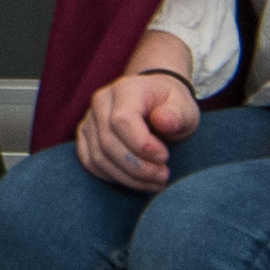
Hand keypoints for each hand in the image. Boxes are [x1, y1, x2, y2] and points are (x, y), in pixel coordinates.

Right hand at [72, 60, 192, 192]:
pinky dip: (114, 177)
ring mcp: (89, 119)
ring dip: (128, 177)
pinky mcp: (85, 137)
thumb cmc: (170, 106)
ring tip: (155, 180)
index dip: (142, 145)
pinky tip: (137, 180)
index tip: (165, 157)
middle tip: (163, 175)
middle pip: (108, 142)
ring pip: (98, 157)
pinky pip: (91, 163)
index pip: (122, 120)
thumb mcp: (184, 107)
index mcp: (126, 89)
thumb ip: (177, 114)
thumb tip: (162, 121)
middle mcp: (102, 101)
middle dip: (138, 167)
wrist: (154, 101)